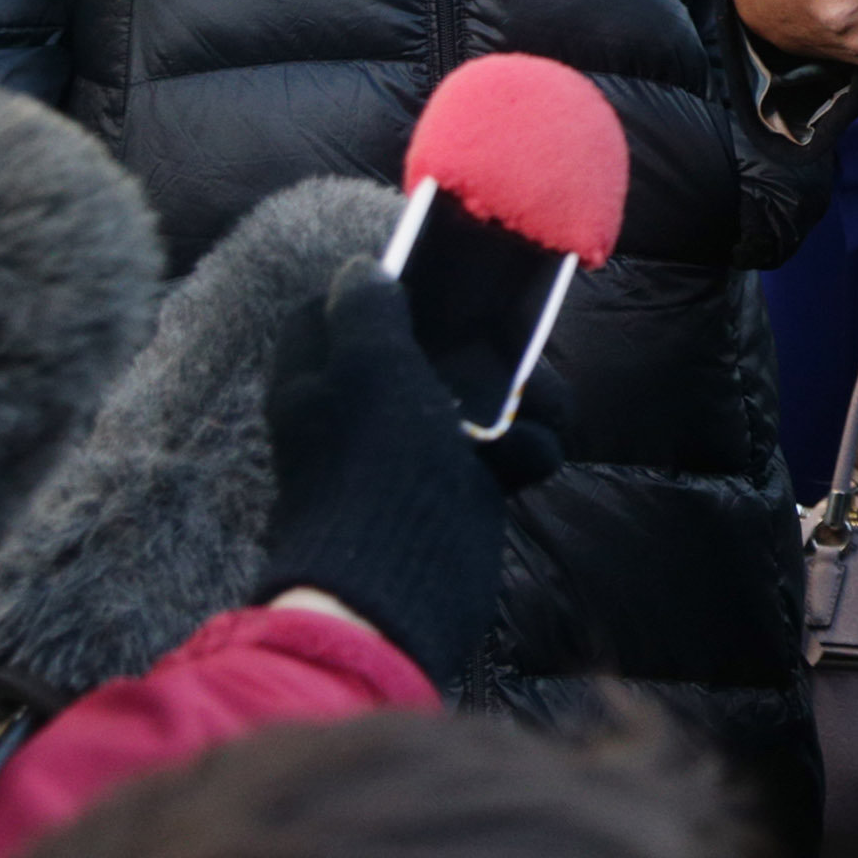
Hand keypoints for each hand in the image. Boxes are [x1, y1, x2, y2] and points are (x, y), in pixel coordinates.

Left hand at [256, 260, 535, 690]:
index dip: (388, 288)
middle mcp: (363, 406)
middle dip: (490, 350)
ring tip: (538, 418)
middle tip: (519, 354)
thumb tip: (364, 267)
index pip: (342, 305)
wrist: (399, 590)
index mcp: (320, 375)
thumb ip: (368, 308)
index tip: (437, 283)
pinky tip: (523, 467)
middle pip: (437, 342)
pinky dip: (524, 451)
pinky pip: (507, 443)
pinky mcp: (460, 484)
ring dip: (525, 400)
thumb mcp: (368, 368)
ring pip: (485, 391)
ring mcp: (414, 446)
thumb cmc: (375, 469)